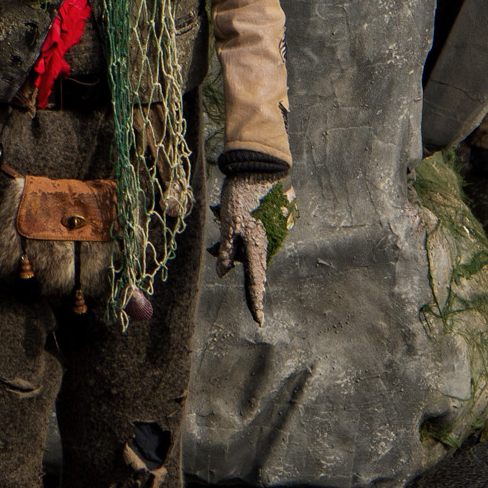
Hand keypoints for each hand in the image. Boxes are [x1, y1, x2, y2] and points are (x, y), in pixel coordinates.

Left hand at [215, 159, 293, 320]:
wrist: (260, 166)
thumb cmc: (241, 195)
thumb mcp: (229, 223)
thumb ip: (227, 250)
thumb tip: (222, 273)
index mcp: (258, 246)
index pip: (256, 281)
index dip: (256, 302)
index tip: (259, 321)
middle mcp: (268, 243)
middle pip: (248, 261)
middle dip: (231, 255)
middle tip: (215, 243)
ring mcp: (272, 232)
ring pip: (248, 245)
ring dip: (233, 238)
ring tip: (220, 214)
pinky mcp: (271, 221)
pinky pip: (252, 232)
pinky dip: (240, 227)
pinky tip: (228, 209)